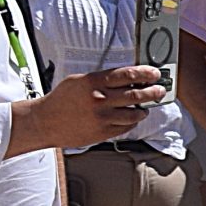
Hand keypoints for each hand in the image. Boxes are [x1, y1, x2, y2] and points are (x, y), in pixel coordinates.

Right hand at [43, 65, 165, 147]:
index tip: (155, 74)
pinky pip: (126, 126)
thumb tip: (127, 77)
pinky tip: (132, 118)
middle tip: (160, 90)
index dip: (145, 73)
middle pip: (136, 94)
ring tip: (145, 108)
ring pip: (135, 113)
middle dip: (153, 92)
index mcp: (93, 83)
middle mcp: (100, 99)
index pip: (127, 75)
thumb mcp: (79, 81)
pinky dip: (132, 122)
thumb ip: (102, 79)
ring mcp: (103, 117)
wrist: (45, 122)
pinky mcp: (103, 132)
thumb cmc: (61, 100)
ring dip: (144, 110)